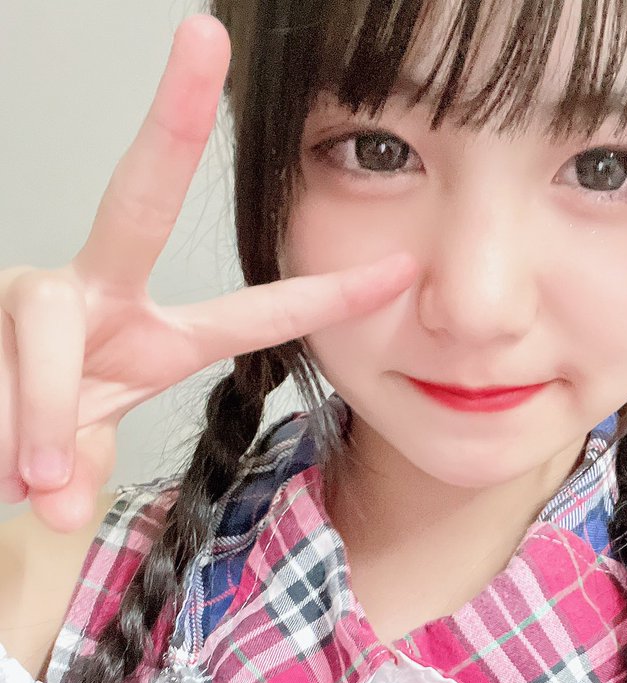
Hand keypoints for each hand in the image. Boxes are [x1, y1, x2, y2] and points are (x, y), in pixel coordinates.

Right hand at [0, 14, 415, 531]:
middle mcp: (96, 297)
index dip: (324, 297)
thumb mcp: (76, 465)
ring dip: (41, 413)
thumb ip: (85, 473)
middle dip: (173, 120)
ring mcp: (35, 295)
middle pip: (139, 200)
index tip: (398, 269)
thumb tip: (58, 502)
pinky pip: (3, 365)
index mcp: (154, 340)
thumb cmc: (26, 445)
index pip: (252, 316)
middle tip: (202, 34)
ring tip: (34, 479)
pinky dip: (9, 428)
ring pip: (44, 322)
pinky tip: (7, 464)